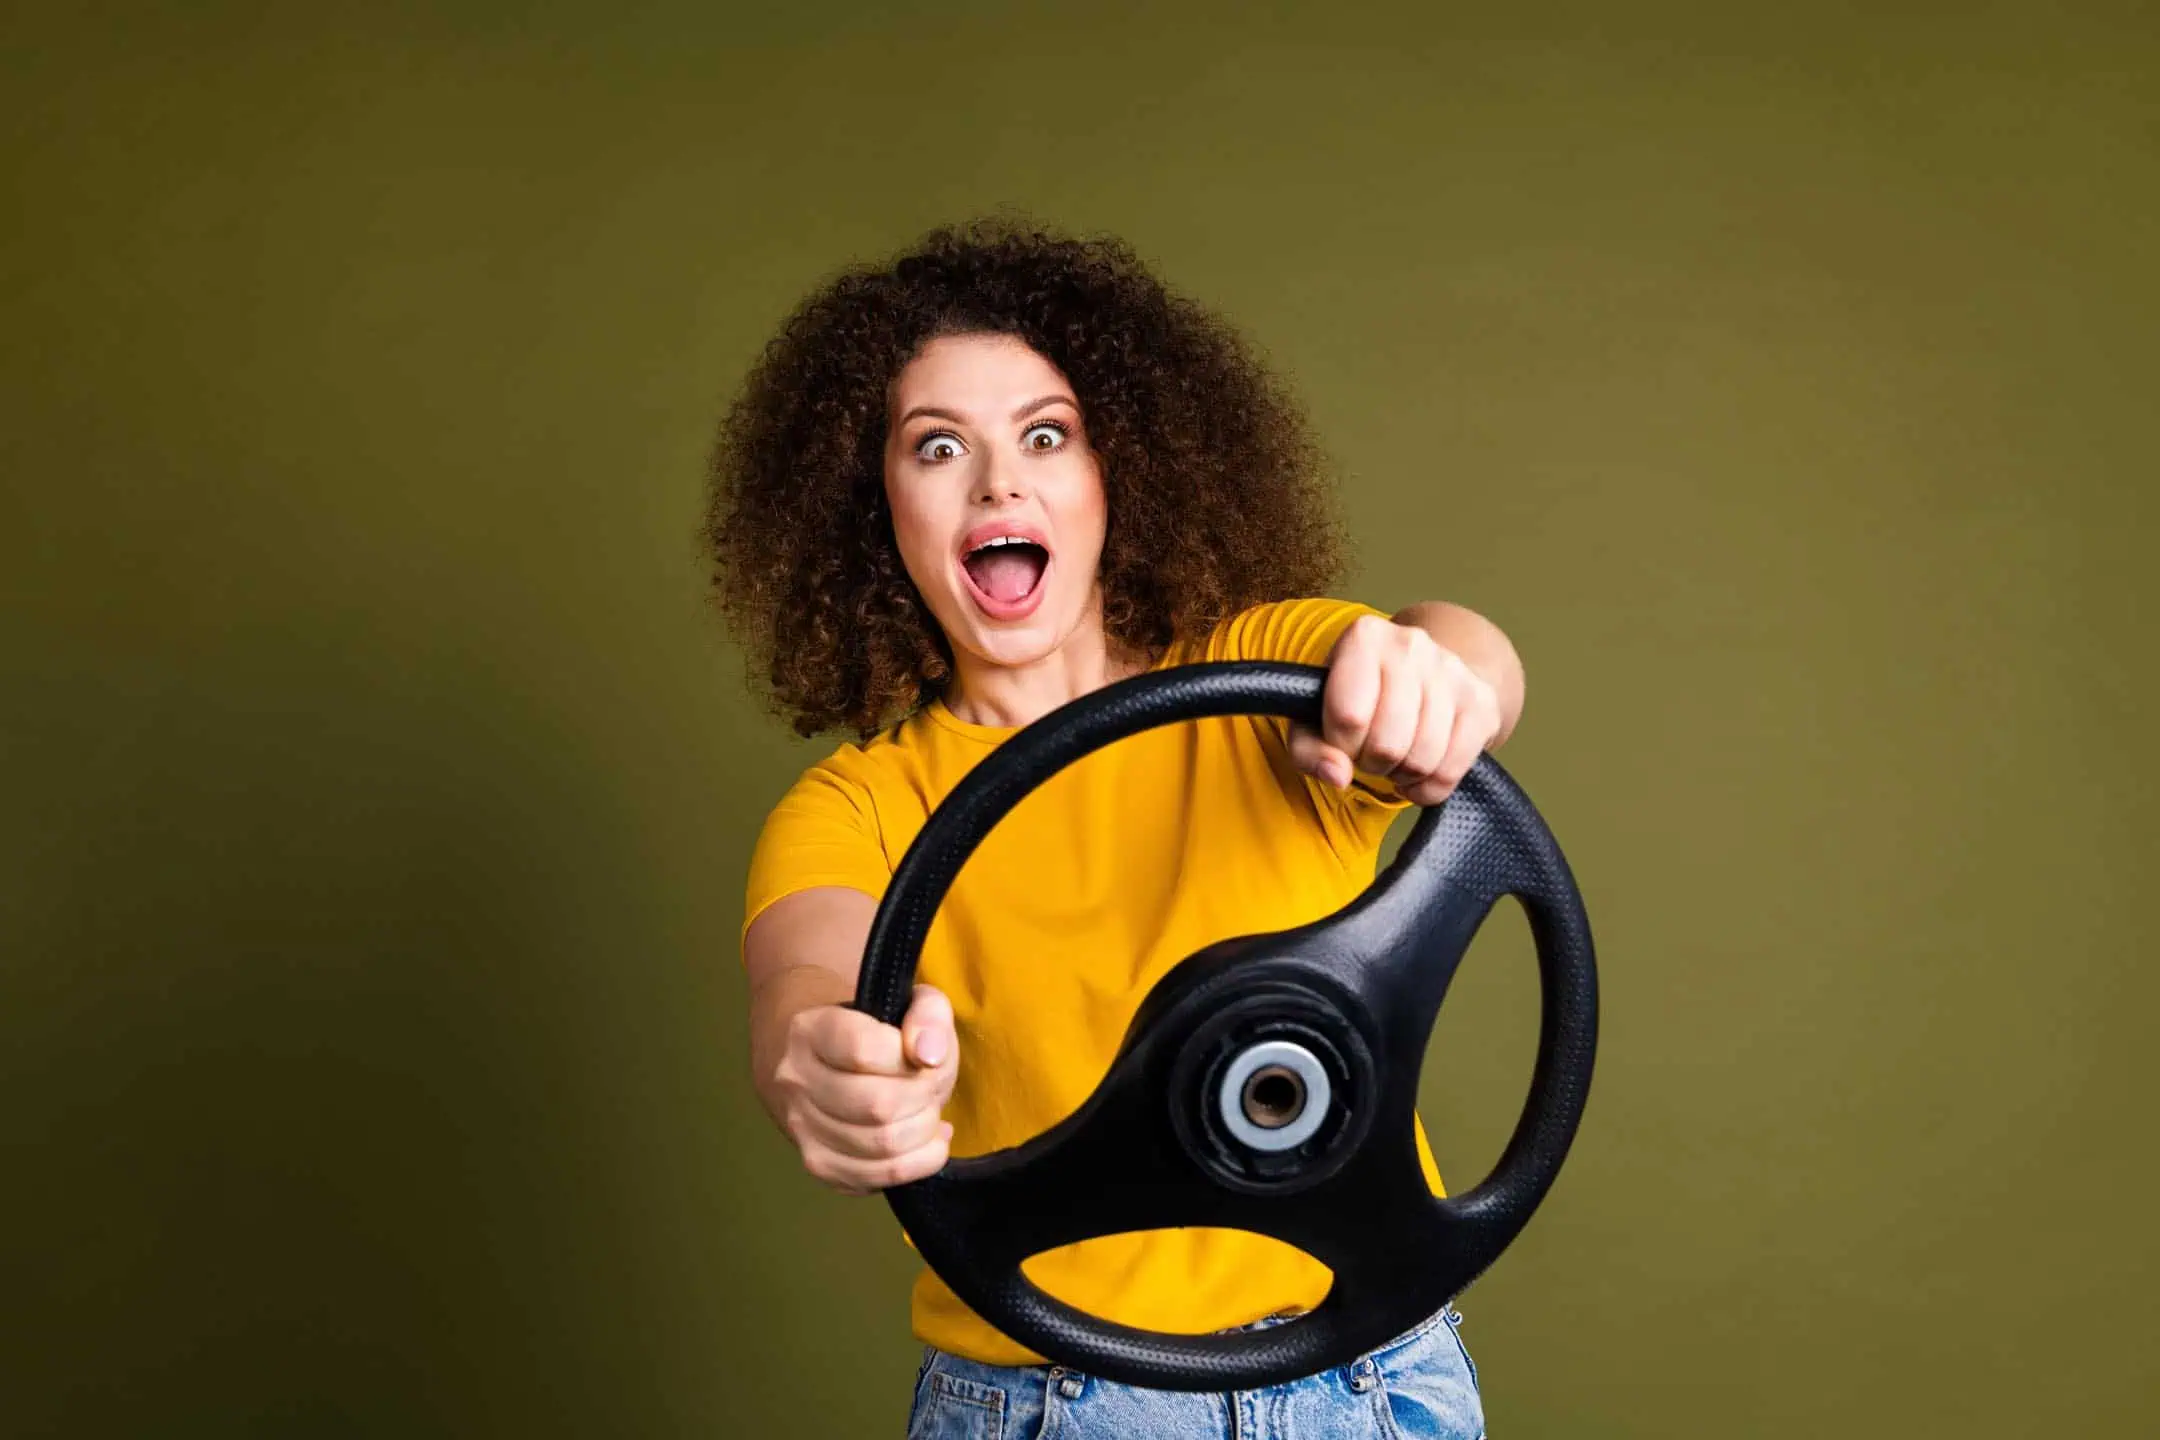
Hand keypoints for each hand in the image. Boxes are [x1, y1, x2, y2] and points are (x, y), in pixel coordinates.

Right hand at [769, 984, 958, 1194]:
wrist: (824, 1060)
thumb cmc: (875, 1031)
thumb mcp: (909, 1003)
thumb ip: (928, 1015)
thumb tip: (929, 1055)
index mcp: (811, 1030)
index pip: (863, 1050)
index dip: (909, 1057)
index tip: (923, 1055)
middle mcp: (796, 1080)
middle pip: (877, 1106)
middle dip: (923, 1099)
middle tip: (930, 1087)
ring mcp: (803, 1127)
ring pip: (881, 1145)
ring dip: (923, 1131)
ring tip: (928, 1111)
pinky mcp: (820, 1164)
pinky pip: (877, 1177)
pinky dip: (918, 1163)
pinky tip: (926, 1141)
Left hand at [1289, 614, 1504, 806]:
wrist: (1422, 671)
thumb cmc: (1358, 696)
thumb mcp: (1314, 715)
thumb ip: (1309, 749)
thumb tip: (1338, 775)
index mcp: (1365, 636)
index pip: (1349, 717)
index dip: (1341, 744)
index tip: (1343, 738)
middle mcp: (1412, 645)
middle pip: (1388, 744)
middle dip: (1372, 762)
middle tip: (1370, 750)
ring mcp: (1453, 672)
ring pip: (1423, 760)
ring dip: (1401, 774)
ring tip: (1394, 755)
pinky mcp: (1482, 703)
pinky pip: (1452, 771)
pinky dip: (1429, 786)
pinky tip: (1417, 770)